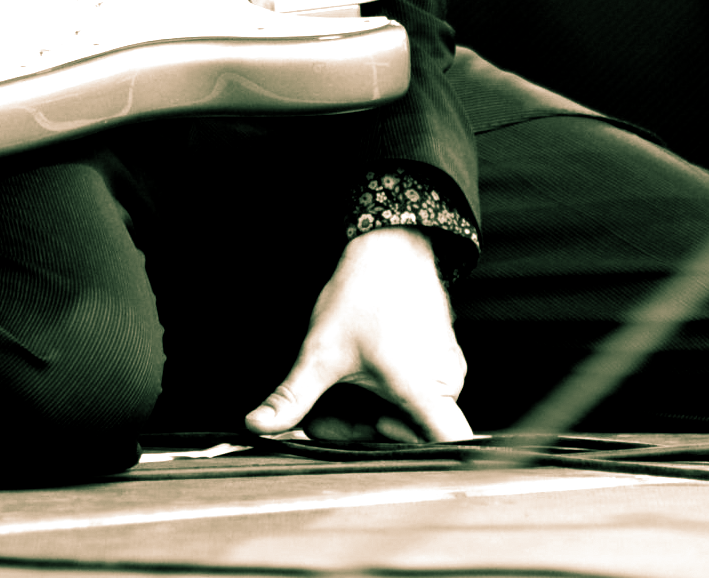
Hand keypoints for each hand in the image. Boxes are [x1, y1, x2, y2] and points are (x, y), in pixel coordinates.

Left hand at [244, 227, 471, 443]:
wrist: (388, 245)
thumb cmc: (362, 292)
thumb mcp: (320, 350)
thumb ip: (292, 396)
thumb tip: (256, 425)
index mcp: (423, 387)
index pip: (453, 446)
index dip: (427, 462)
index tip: (384, 450)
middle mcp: (445, 382)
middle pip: (412, 437)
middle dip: (365, 433)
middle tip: (322, 419)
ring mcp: (448, 369)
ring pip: (413, 416)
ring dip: (373, 415)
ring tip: (337, 394)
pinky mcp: (443, 358)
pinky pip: (420, 394)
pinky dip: (389, 397)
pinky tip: (360, 380)